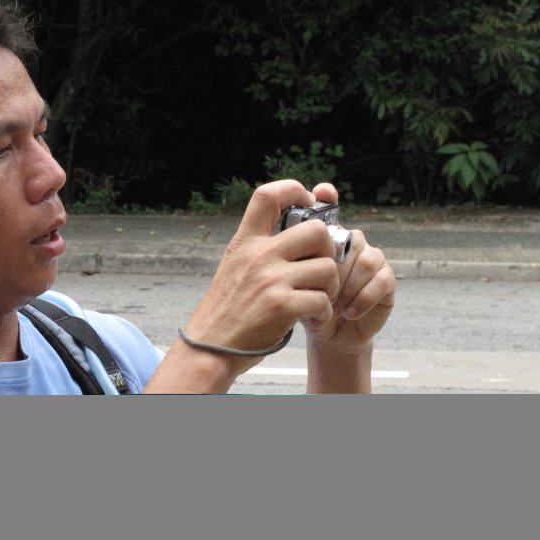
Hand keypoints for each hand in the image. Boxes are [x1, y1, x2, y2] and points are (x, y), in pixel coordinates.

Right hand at [182, 180, 341, 373]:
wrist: (209, 349)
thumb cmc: (227, 311)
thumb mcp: (235, 267)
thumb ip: (261, 249)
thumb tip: (300, 232)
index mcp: (245, 242)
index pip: (268, 195)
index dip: (294, 190)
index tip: (307, 202)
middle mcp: (258, 256)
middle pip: (316, 230)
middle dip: (328, 249)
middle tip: (321, 267)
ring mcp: (271, 280)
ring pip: (327, 268)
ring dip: (330, 287)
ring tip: (317, 299)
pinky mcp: (282, 307)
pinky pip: (323, 300)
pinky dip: (324, 313)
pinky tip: (312, 318)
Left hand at [301, 184, 395, 384]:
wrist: (325, 333)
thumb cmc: (304, 303)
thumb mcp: (287, 281)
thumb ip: (286, 257)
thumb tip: (280, 239)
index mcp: (325, 236)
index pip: (328, 206)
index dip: (327, 197)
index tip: (322, 193)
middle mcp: (350, 241)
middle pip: (348, 239)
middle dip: (333, 268)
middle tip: (318, 291)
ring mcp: (370, 258)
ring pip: (365, 260)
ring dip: (347, 286)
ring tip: (331, 306)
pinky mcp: (386, 279)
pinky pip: (381, 279)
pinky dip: (362, 298)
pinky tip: (347, 312)